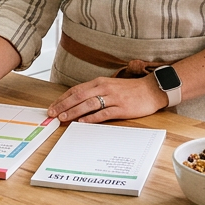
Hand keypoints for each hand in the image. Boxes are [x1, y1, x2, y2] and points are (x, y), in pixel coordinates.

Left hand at [48, 75, 166, 123]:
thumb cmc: (130, 90)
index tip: (53, 106)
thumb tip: (78, 102)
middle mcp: (104, 88)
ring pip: (88, 104)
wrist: (151, 90)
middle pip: (79, 96)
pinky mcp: (121, 108)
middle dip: (63, 105)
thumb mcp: (110, 86)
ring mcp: (113, 98)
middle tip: (52, 113)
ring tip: (63, 118)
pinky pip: (103, 113)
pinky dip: (91, 118)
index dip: (63, 98)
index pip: (76, 90)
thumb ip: (95, 92)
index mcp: (100, 82)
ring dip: (74, 111)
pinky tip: (82, 122)